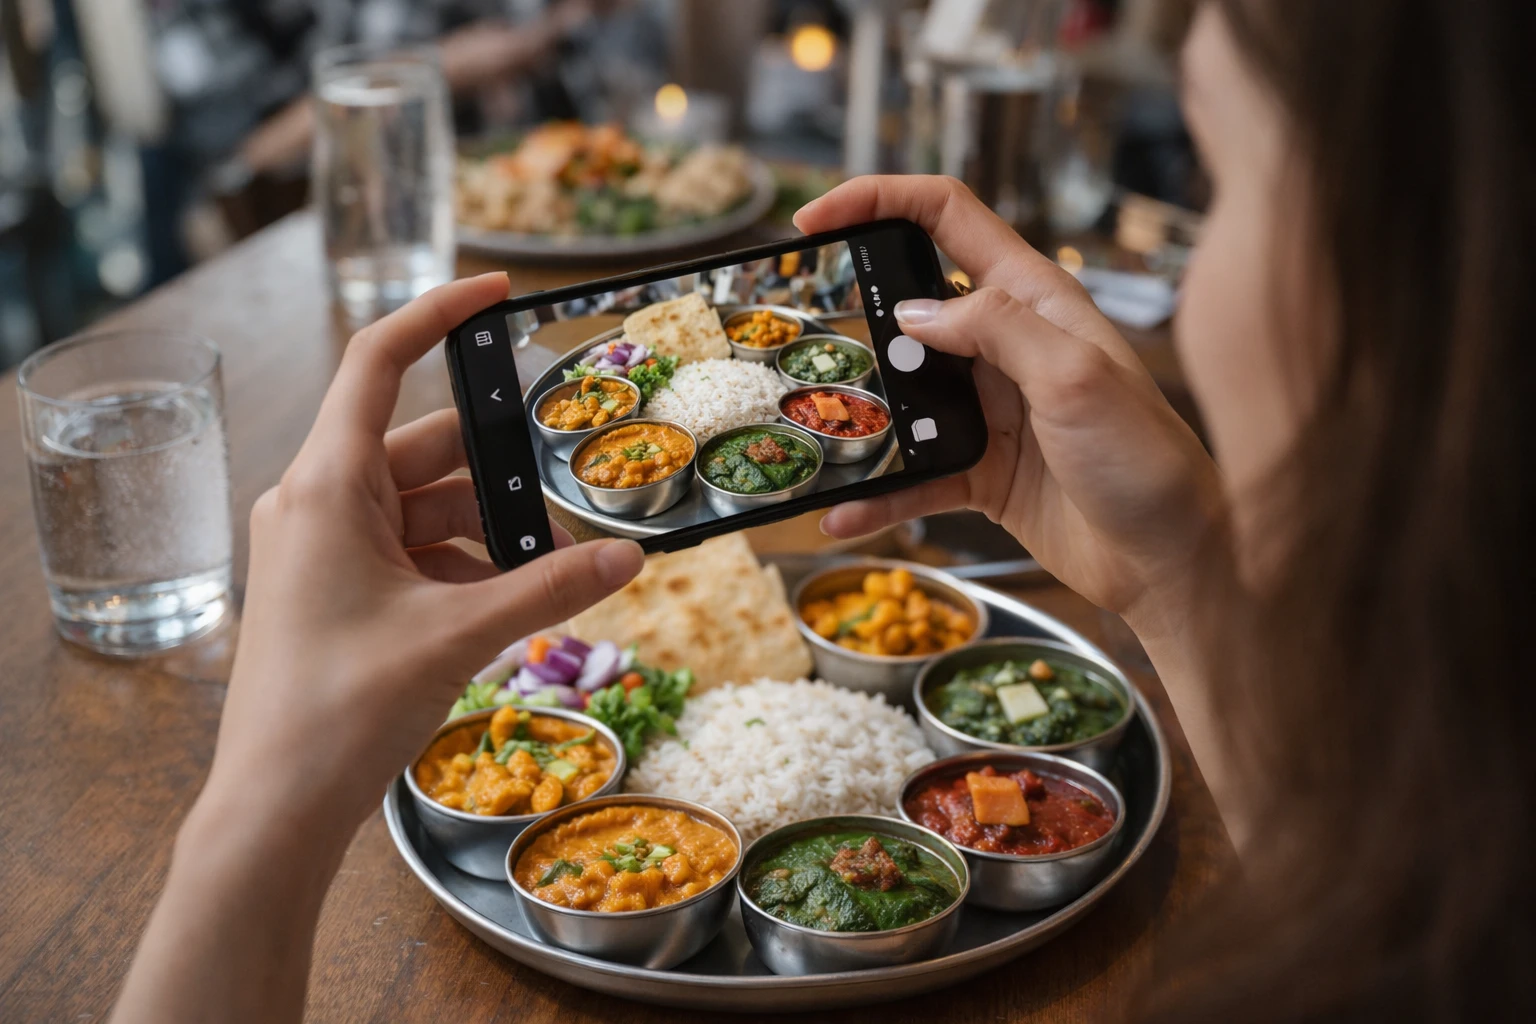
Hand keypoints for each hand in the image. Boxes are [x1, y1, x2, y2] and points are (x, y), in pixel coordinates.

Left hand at [203, 273, 643, 838]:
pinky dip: (465, 568)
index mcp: (327, 484)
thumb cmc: (340, 711)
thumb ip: (550, 588)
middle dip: (501, 478)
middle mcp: (318, 501)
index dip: (437, 314)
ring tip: (551, 574)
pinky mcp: (336, 588)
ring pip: (428, 508)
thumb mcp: (458, 636)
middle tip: (572, 502)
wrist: (276, 807)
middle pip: (427, 450)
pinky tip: (510, 607)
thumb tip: (629, 558)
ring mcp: (324, 547)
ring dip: (490, 535)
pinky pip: (415, 552)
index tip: (498, 293)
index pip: (377, 361)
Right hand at [797, 177, 1225, 634]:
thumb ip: (994, 329)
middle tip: (805, 343)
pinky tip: (843, 515)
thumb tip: (912, 313)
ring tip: (819, 435)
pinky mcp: (982, 470)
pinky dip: (878, 494)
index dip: (878, 200)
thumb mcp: (1075, 375)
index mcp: (1036, 298)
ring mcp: (992, 408)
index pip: (947, 216)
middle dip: (852, 315)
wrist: (1173, 562)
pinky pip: (913, 474)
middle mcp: (1008, 345)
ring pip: (902, 394)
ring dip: (860, 414)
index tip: (815, 219)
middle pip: (911, 304)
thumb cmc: (1148, 461)